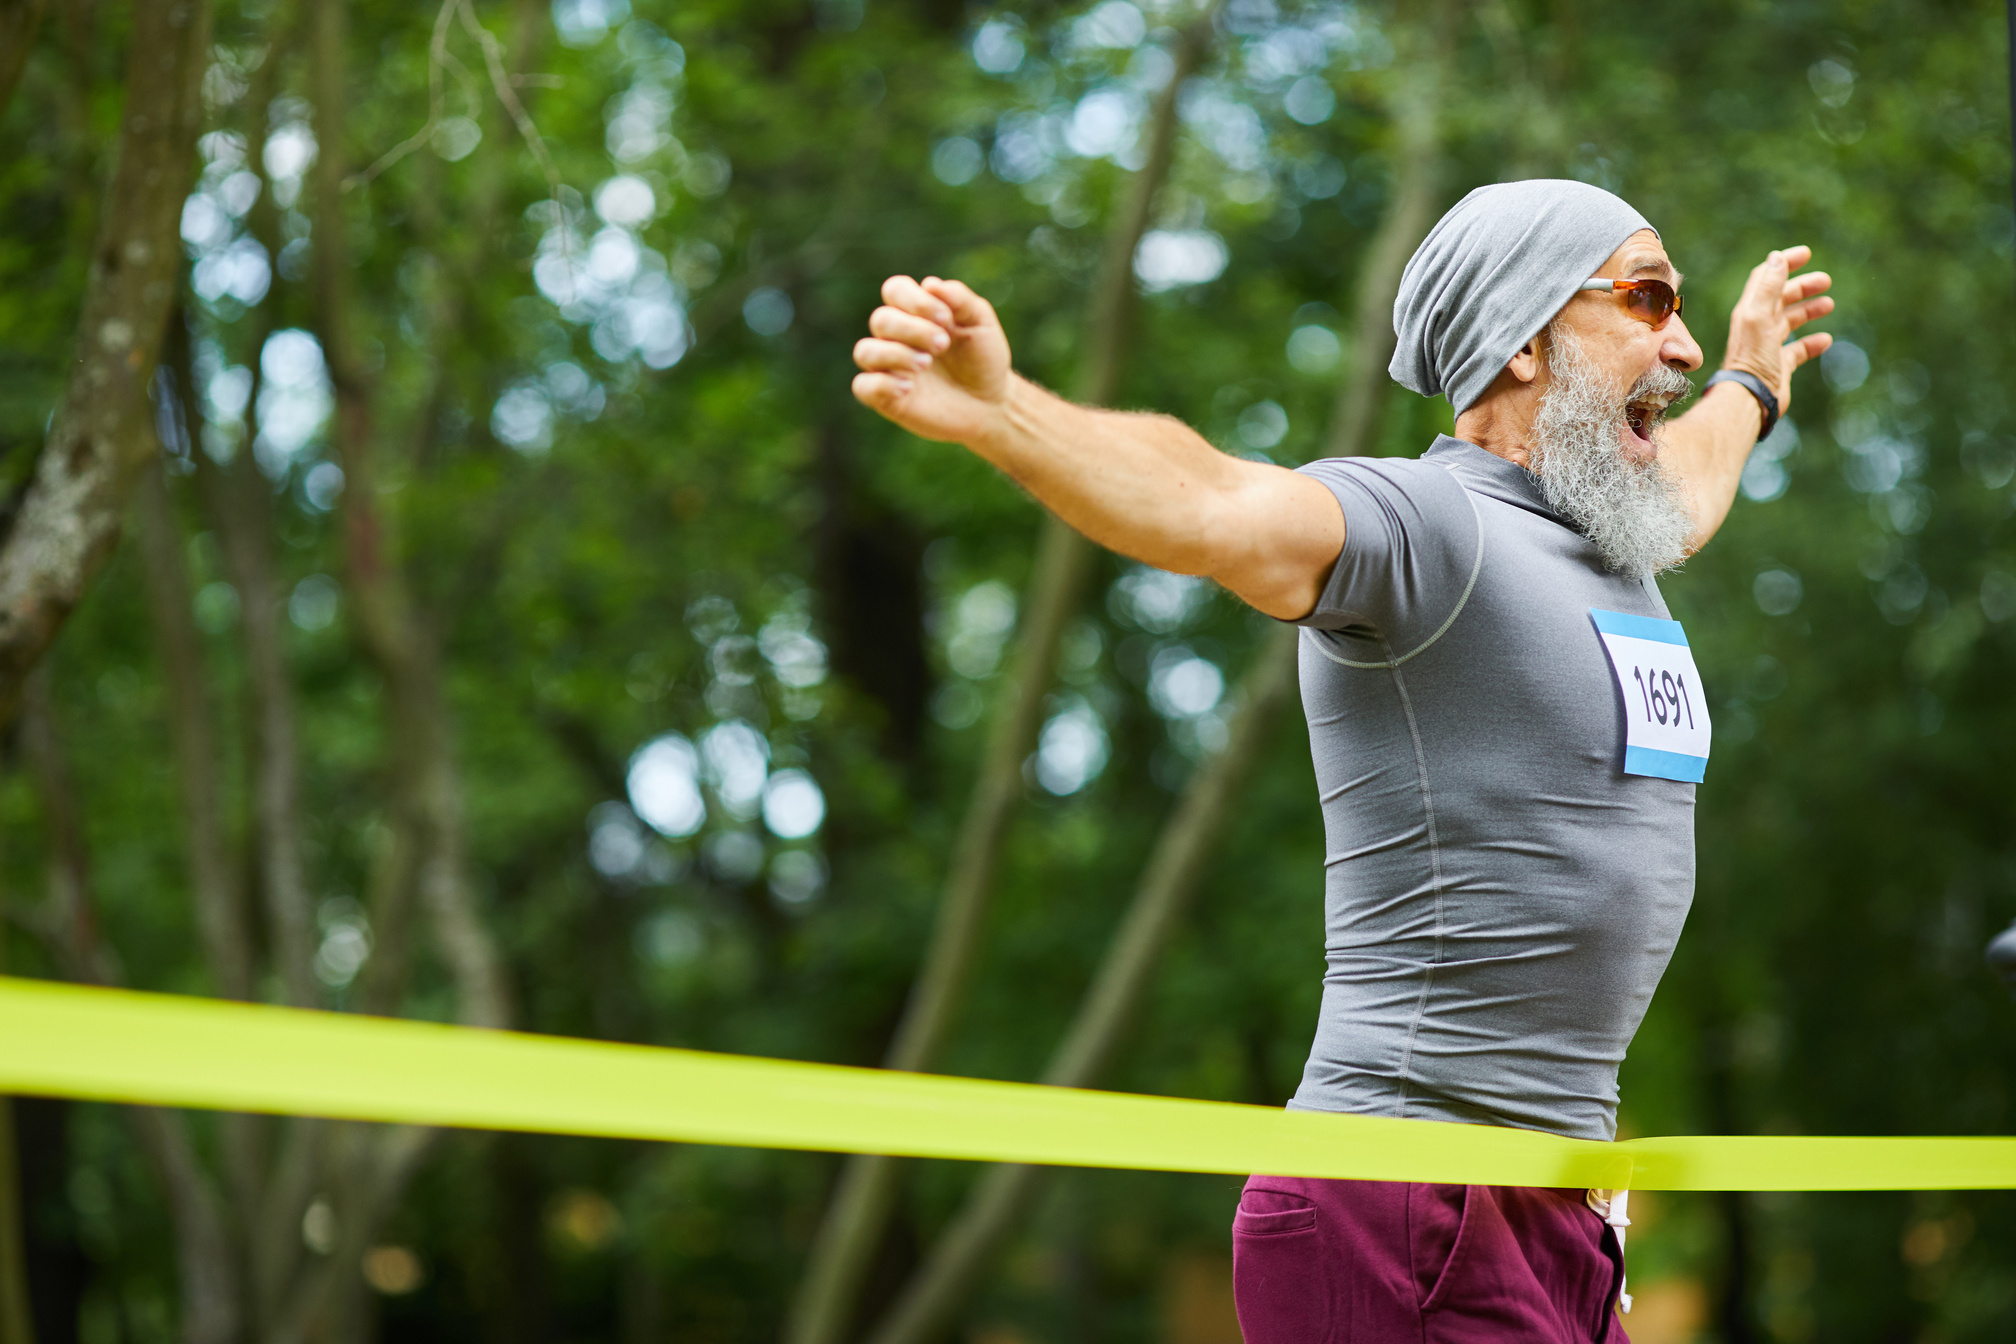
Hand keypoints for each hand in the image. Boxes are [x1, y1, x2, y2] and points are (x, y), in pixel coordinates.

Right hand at [852, 276, 1013, 445]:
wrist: (990, 403)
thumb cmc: (983, 359)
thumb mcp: (981, 324)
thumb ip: (960, 300)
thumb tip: (930, 284)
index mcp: (916, 312)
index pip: (895, 290)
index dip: (915, 300)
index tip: (946, 319)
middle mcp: (897, 337)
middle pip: (881, 320)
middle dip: (913, 330)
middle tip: (943, 345)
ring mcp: (889, 368)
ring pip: (865, 351)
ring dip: (895, 354)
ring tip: (925, 365)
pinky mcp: (887, 398)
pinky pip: (863, 386)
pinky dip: (882, 384)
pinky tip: (908, 388)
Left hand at [1721, 245, 1833, 415]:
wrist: (1750, 398)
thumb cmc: (1752, 358)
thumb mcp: (1759, 317)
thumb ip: (1767, 287)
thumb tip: (1776, 257)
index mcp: (1750, 312)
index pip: (1765, 279)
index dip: (1783, 264)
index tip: (1806, 254)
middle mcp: (1757, 327)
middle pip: (1781, 299)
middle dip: (1802, 287)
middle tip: (1826, 280)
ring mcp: (1768, 347)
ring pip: (1790, 321)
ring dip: (1809, 310)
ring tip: (1829, 304)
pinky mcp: (1779, 366)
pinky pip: (1798, 350)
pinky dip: (1812, 343)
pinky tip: (1825, 340)